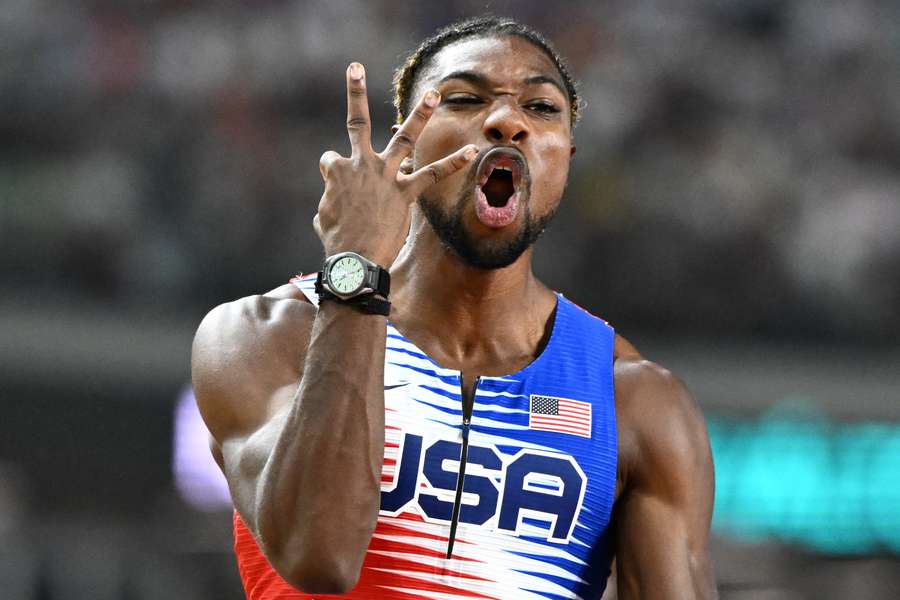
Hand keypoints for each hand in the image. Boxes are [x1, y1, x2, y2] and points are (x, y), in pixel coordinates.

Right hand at [314, 62, 477, 266]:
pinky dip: (453, 162)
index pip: (331, 158)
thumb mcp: (322, 217)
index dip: (333, 172)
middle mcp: (360, 164)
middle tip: (355, 67)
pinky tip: (471, 151)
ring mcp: (385, 175)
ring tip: (434, 93)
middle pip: (357, 123)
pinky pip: (433, 173)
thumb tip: (334, 203)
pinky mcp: (405, 192)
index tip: (336, 191)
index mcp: (335, 170)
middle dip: (354, 93)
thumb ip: (329, 201)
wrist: (354, 260)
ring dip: (420, 115)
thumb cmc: (336, 242)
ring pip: (404, 137)